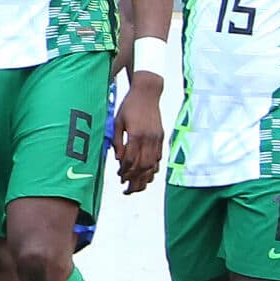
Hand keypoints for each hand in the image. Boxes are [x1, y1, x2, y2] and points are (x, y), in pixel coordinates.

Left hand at [112, 77, 163, 194]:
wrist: (147, 93)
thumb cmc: (129, 106)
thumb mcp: (117, 121)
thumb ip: (117, 141)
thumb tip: (118, 159)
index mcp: (136, 134)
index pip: (130, 159)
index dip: (124, 171)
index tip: (119, 176)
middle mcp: (149, 138)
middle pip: (143, 166)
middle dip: (135, 179)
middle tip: (127, 187)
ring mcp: (157, 138)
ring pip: (153, 164)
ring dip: (145, 178)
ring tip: (137, 186)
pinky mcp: (162, 137)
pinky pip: (159, 157)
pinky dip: (153, 168)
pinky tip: (147, 175)